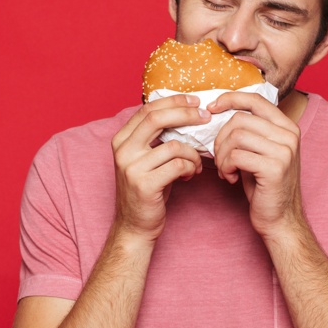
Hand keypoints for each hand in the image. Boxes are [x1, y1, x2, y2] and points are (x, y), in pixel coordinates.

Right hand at [110, 95, 208, 240]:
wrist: (134, 225)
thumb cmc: (147, 189)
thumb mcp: (146, 159)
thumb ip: (157, 137)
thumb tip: (186, 112)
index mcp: (121, 139)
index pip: (148, 109)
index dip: (174, 101)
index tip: (195, 101)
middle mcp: (123, 150)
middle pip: (157, 119)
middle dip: (186, 114)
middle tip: (206, 116)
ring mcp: (131, 168)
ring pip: (174, 146)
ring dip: (193, 154)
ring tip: (196, 164)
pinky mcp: (144, 185)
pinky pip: (178, 166)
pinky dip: (190, 168)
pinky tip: (189, 176)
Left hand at [207, 91, 303, 235]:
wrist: (280, 219)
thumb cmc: (264, 185)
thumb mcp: (259, 151)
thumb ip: (248, 130)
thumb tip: (216, 110)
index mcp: (287, 126)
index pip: (255, 99)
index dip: (230, 99)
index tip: (211, 108)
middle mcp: (289, 134)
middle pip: (240, 119)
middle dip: (220, 138)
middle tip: (220, 158)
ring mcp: (284, 151)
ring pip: (236, 136)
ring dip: (222, 155)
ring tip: (226, 170)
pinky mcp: (275, 168)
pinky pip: (237, 156)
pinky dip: (226, 167)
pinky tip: (231, 178)